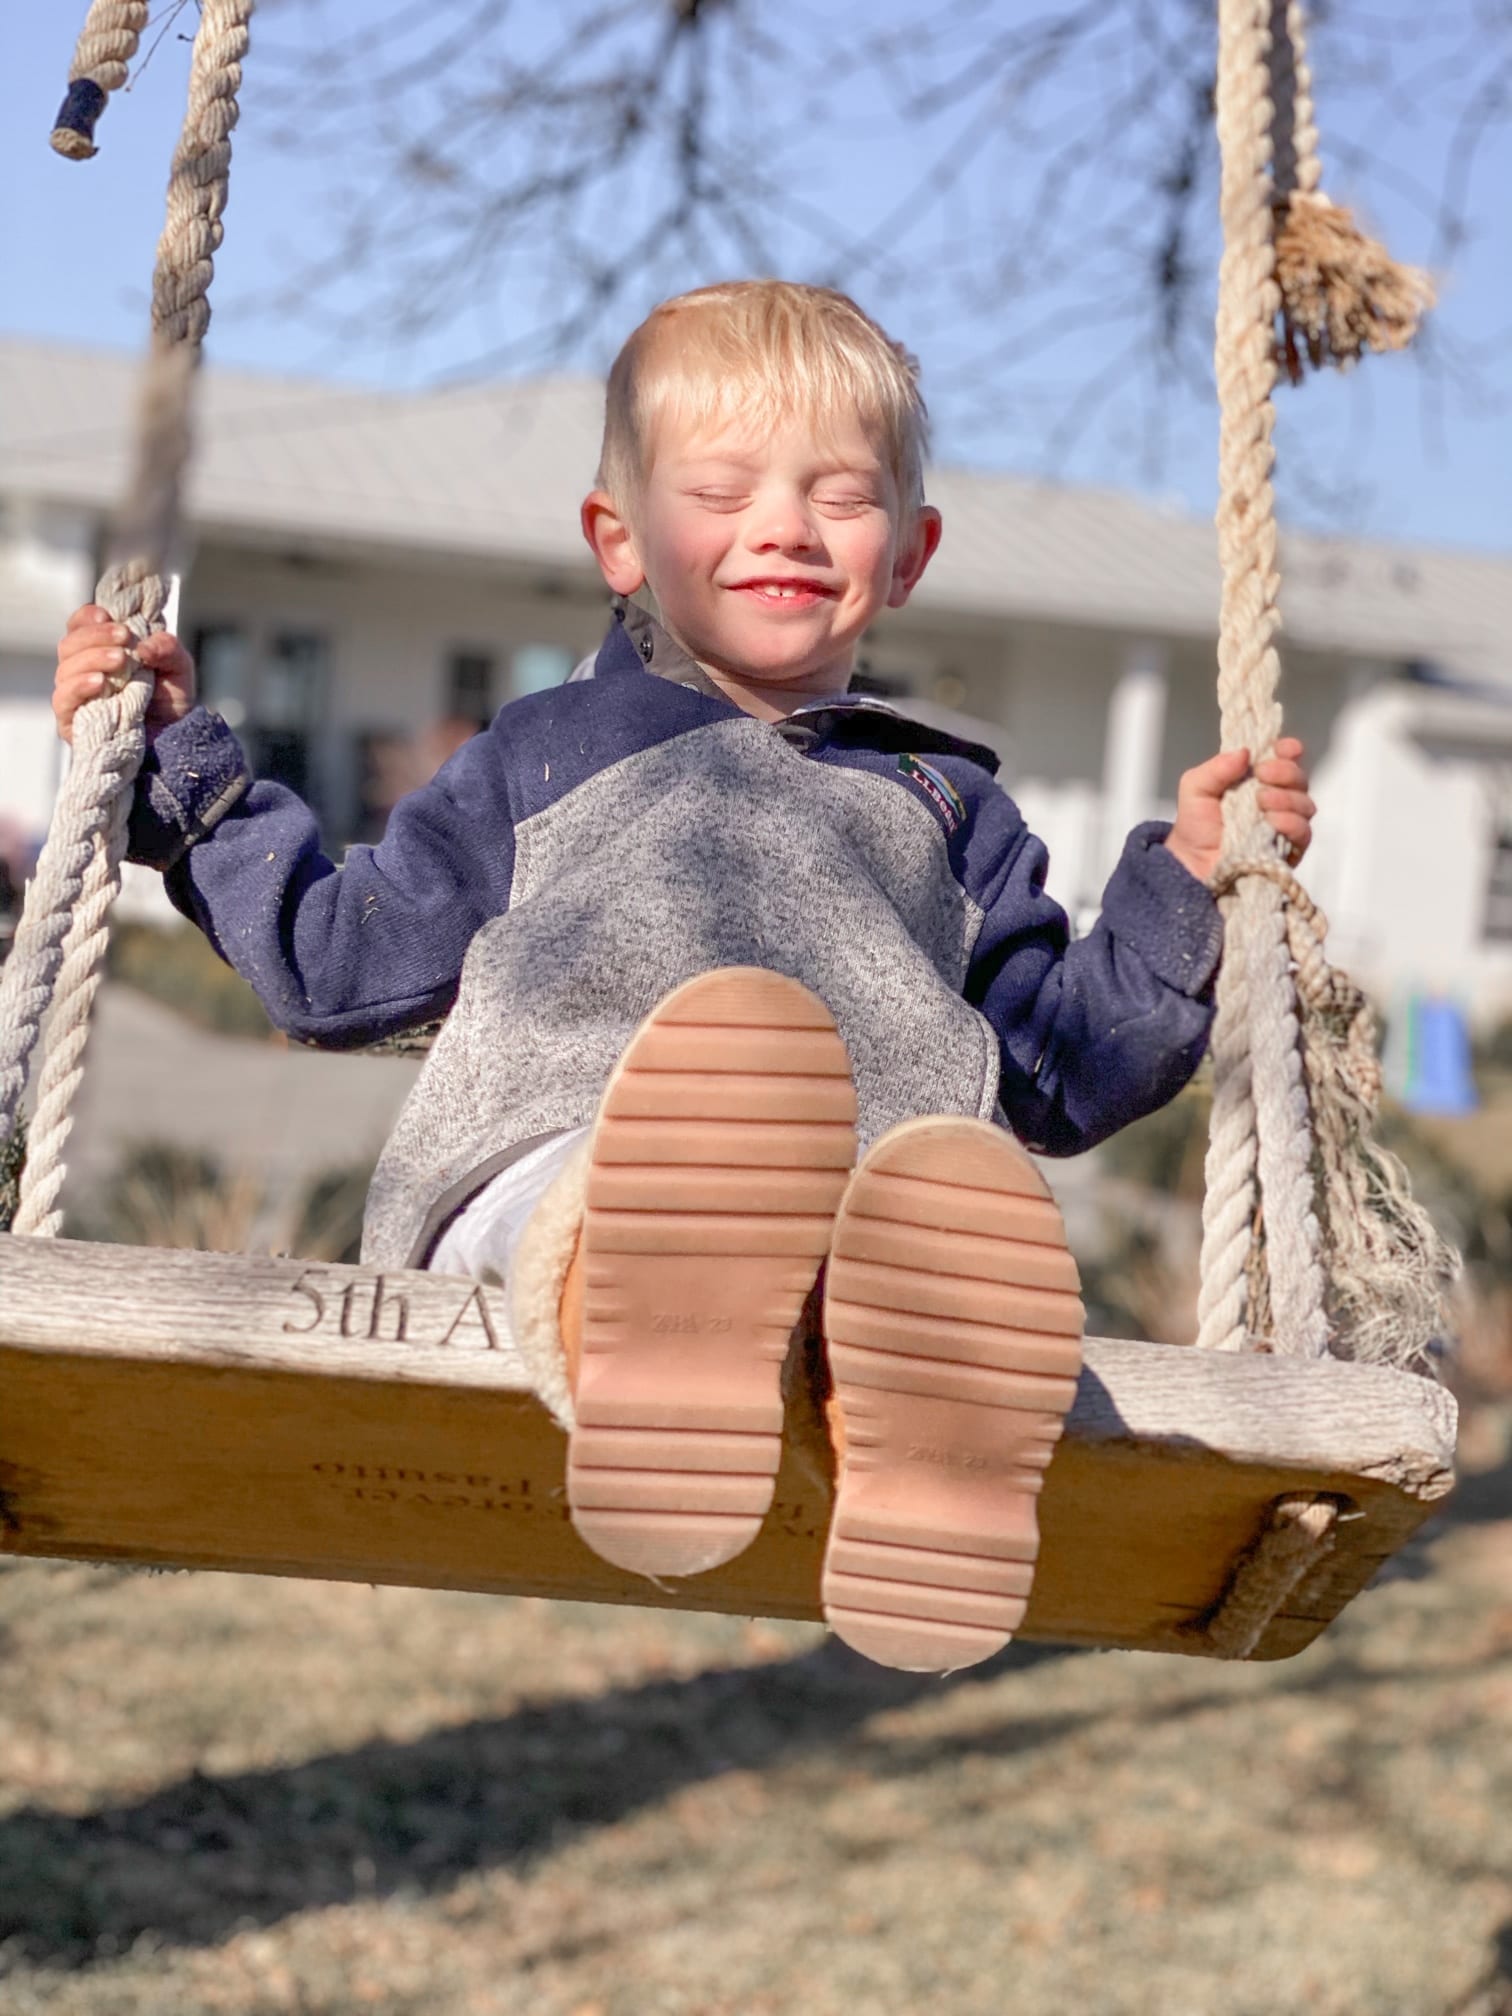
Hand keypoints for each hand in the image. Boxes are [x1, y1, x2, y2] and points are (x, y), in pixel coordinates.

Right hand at [53, 603, 196, 744]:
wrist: (175, 740)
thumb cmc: (170, 701)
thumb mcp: (178, 667)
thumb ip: (167, 648)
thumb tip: (144, 645)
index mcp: (100, 651)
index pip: (79, 627)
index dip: (88, 618)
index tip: (108, 616)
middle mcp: (83, 671)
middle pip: (69, 644)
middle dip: (95, 636)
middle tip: (124, 637)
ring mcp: (76, 696)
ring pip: (65, 669)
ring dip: (92, 659)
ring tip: (120, 660)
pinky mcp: (73, 721)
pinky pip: (63, 700)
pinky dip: (79, 687)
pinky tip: (99, 682)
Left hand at [1164, 737, 1314, 883]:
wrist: (1193, 863)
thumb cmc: (1196, 825)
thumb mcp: (1195, 787)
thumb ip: (1216, 768)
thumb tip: (1244, 752)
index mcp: (1258, 779)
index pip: (1285, 758)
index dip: (1289, 750)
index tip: (1282, 748)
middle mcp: (1277, 798)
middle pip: (1299, 778)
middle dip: (1285, 771)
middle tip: (1263, 774)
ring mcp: (1285, 823)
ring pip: (1305, 804)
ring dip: (1286, 798)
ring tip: (1261, 801)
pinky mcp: (1289, 848)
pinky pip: (1303, 832)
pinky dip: (1290, 822)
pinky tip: (1272, 821)